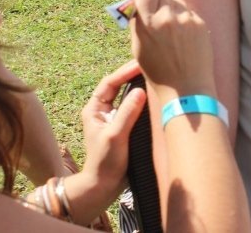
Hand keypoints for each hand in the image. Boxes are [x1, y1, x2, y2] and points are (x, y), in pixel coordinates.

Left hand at [76, 60, 145, 206]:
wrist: (104, 187)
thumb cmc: (105, 162)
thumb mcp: (115, 136)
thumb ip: (127, 113)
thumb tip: (140, 91)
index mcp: (94, 109)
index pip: (109, 83)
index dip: (124, 72)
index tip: (140, 64)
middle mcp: (104, 111)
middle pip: (118, 86)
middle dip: (133, 75)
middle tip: (150, 65)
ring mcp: (114, 119)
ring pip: (127, 97)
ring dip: (139, 87)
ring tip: (154, 77)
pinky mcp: (124, 128)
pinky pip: (134, 109)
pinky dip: (144, 102)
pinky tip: (155, 98)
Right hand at [130, 0, 215, 101]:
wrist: (187, 89)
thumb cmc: (159, 72)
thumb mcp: (138, 48)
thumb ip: (138, 23)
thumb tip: (139, 3)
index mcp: (147, 24)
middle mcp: (166, 18)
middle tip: (161, 5)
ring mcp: (185, 20)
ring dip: (174, 7)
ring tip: (173, 27)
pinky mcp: (200, 23)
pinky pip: (190, 11)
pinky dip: (186, 18)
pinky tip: (185, 36)